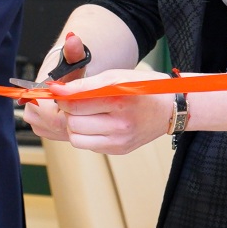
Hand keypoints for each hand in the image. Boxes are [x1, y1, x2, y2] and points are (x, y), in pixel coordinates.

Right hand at [21, 33, 88, 141]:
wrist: (60, 75)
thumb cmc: (66, 68)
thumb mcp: (73, 60)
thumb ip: (74, 51)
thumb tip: (73, 39)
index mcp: (36, 103)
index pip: (61, 119)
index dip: (78, 111)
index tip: (87, 101)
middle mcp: (33, 117)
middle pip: (63, 127)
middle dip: (78, 116)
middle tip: (87, 102)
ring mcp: (37, 126)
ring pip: (65, 131)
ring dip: (76, 121)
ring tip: (83, 105)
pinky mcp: (43, 131)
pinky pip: (63, 133)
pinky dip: (72, 125)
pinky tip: (79, 112)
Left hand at [47, 69, 173, 155]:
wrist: (170, 109)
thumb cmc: (143, 87)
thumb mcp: (116, 77)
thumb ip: (84, 84)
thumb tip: (56, 89)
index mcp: (119, 101)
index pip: (75, 104)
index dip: (62, 96)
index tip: (58, 90)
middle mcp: (120, 125)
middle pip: (73, 123)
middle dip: (68, 111)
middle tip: (74, 101)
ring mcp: (120, 141)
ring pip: (76, 139)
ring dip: (74, 125)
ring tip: (84, 114)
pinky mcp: (119, 150)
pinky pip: (89, 145)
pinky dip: (86, 134)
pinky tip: (97, 122)